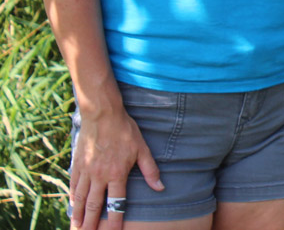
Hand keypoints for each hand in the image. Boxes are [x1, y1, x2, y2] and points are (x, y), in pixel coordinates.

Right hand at [70, 109, 162, 229]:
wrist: (102, 115)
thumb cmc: (125, 131)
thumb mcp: (142, 149)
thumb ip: (150, 170)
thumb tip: (160, 187)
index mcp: (117, 174)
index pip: (117, 202)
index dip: (115, 220)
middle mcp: (99, 176)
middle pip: (94, 205)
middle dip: (91, 223)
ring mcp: (86, 171)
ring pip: (81, 198)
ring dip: (79, 214)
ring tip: (77, 227)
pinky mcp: (77, 165)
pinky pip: (74, 185)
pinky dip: (73, 197)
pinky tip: (73, 205)